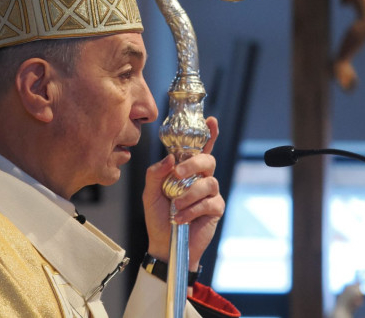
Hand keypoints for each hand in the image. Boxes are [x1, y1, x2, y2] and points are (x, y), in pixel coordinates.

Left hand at [142, 116, 225, 271]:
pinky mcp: (215, 209)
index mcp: (185, 170)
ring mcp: (210, 193)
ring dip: (188, 194)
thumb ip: (155, 173)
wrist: (164, 245)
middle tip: (178, 174)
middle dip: (192, 164)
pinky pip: (209, 202)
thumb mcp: (150, 193)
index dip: (208, 134)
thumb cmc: (158, 217)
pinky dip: (192, 210)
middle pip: (207, 160)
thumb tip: (169, 159)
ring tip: (175, 206)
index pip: (199, 148)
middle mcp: (200, 178)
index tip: (211, 120)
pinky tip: (181, 218)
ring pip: (208, 182)